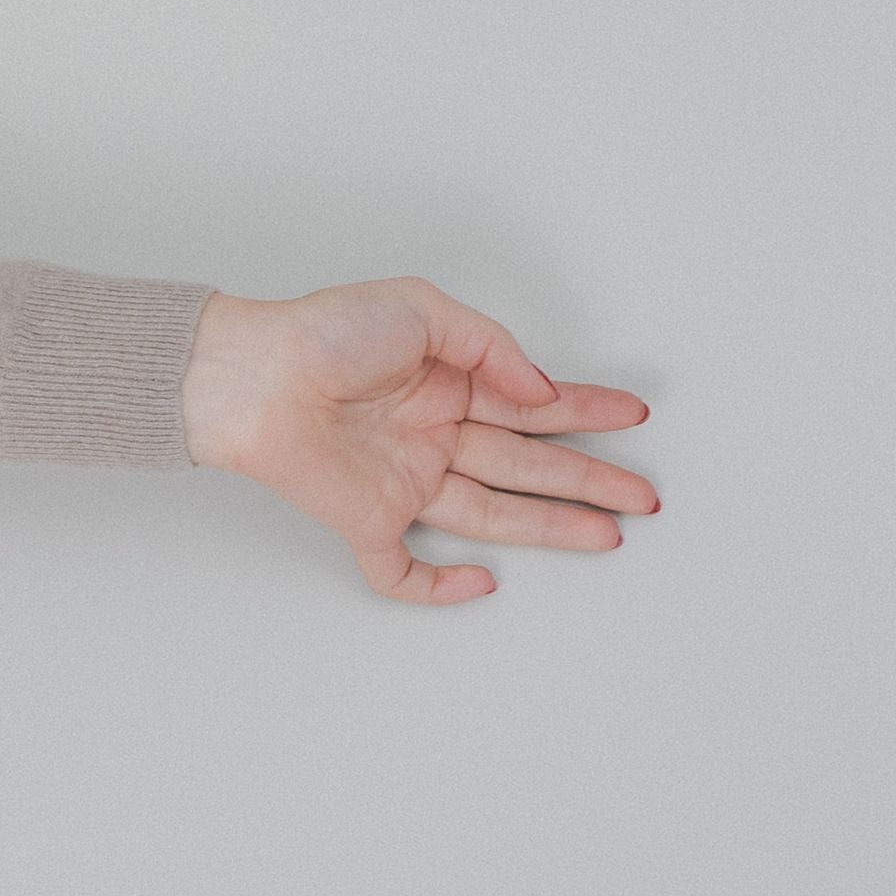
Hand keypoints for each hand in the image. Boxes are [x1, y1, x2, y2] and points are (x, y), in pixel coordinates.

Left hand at [182, 277, 656, 604]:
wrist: (252, 374)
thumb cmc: (323, 331)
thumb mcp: (420, 308)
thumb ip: (490, 347)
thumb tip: (541, 392)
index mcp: (444, 382)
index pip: (529, 404)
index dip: (583, 410)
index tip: (631, 415)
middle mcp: (431, 434)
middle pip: (526, 465)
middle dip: (589, 479)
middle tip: (643, 496)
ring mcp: (403, 481)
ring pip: (493, 514)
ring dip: (552, 525)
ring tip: (610, 533)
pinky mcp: (367, 520)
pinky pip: (405, 569)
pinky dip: (441, 587)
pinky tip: (483, 586)